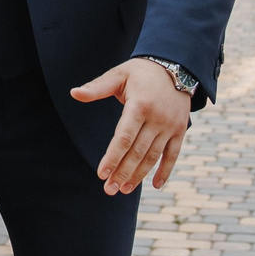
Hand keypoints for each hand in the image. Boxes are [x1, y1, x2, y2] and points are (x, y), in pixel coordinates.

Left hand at [74, 58, 193, 194]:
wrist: (175, 65)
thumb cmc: (140, 72)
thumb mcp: (118, 75)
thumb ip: (96, 87)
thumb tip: (73, 93)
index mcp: (139, 105)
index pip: (124, 137)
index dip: (112, 157)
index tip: (101, 174)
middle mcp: (157, 118)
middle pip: (137, 151)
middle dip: (122, 172)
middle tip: (109, 189)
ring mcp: (170, 126)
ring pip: (153, 156)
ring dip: (139, 175)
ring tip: (124, 189)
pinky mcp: (180, 130)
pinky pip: (173, 154)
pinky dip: (165, 171)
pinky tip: (155, 185)